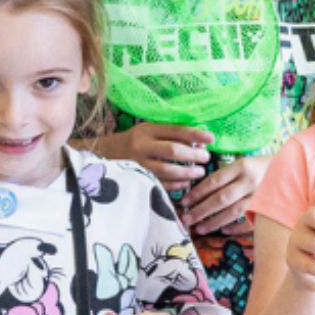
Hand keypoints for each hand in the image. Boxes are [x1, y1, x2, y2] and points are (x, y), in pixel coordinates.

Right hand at [92, 124, 213, 193]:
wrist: (102, 155)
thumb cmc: (131, 142)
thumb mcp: (147, 131)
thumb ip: (168, 135)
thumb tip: (198, 142)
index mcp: (146, 130)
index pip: (175, 130)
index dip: (195, 134)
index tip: (211, 138)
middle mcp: (141, 146)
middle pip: (173, 151)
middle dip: (193, 155)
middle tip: (206, 158)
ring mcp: (138, 164)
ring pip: (167, 170)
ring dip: (187, 172)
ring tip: (199, 172)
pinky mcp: (136, 179)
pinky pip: (160, 184)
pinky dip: (176, 185)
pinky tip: (185, 183)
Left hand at [182, 155, 268, 235]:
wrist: (295, 170)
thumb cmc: (264, 167)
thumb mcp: (245, 163)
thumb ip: (227, 175)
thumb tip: (200, 190)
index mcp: (242, 166)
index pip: (214, 181)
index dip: (197, 193)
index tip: (183, 202)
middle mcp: (250, 181)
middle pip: (220, 198)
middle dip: (201, 210)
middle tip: (186, 219)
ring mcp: (261, 197)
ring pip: (233, 212)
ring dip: (214, 222)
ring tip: (199, 228)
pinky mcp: (269, 209)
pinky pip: (249, 222)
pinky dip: (236, 228)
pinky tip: (223, 231)